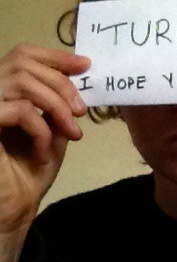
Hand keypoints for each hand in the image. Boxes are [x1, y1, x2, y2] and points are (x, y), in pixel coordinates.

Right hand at [0, 43, 89, 232]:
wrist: (13, 207)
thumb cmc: (30, 171)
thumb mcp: (52, 128)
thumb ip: (58, 102)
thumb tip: (80, 71)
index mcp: (2, 91)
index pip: (22, 54)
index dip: (54, 55)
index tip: (84, 64)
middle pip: (22, 63)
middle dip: (60, 84)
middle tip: (80, 111)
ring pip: (22, 83)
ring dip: (56, 107)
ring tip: (71, 133)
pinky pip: (19, 111)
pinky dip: (40, 129)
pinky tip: (44, 154)